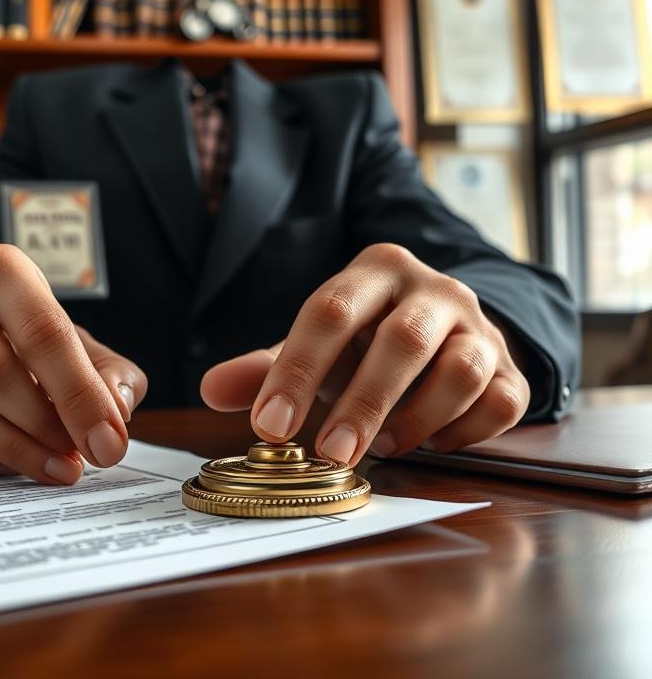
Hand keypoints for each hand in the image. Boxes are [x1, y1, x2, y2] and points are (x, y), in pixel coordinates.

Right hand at [0, 244, 146, 483]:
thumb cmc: (34, 341)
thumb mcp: (82, 345)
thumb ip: (111, 375)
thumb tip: (114, 413)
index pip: (42, 333)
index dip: (79, 394)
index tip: (106, 443)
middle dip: (44, 427)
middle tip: (78, 461)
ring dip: (13, 449)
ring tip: (54, 468)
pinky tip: (7, 464)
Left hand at [201, 243, 529, 464]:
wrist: (445, 332)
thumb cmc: (365, 342)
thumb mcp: (315, 345)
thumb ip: (266, 367)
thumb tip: (212, 388)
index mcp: (376, 271)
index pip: (331, 312)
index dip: (298, 370)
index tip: (271, 425)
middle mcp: (434, 289)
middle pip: (403, 340)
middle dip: (364, 403)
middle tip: (332, 454)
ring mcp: (480, 327)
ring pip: (462, 369)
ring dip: (419, 417)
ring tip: (384, 446)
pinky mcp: (512, 368)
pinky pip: (501, 403)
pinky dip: (464, 432)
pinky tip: (430, 443)